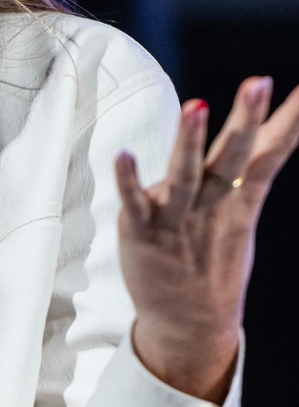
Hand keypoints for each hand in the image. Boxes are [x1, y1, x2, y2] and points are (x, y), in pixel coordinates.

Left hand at [115, 76, 298, 402]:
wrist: (188, 324)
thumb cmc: (213, 257)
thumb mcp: (239, 211)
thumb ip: (251, 170)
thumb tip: (267, 132)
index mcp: (237, 197)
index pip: (268, 153)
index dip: (285, 122)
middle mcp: (211, 203)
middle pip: (232, 157)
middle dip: (246, 119)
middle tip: (258, 82)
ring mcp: (176, 217)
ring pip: (185, 175)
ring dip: (190, 141)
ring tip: (197, 105)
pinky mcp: (142, 231)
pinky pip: (134, 202)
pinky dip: (129, 180)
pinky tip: (123, 154)